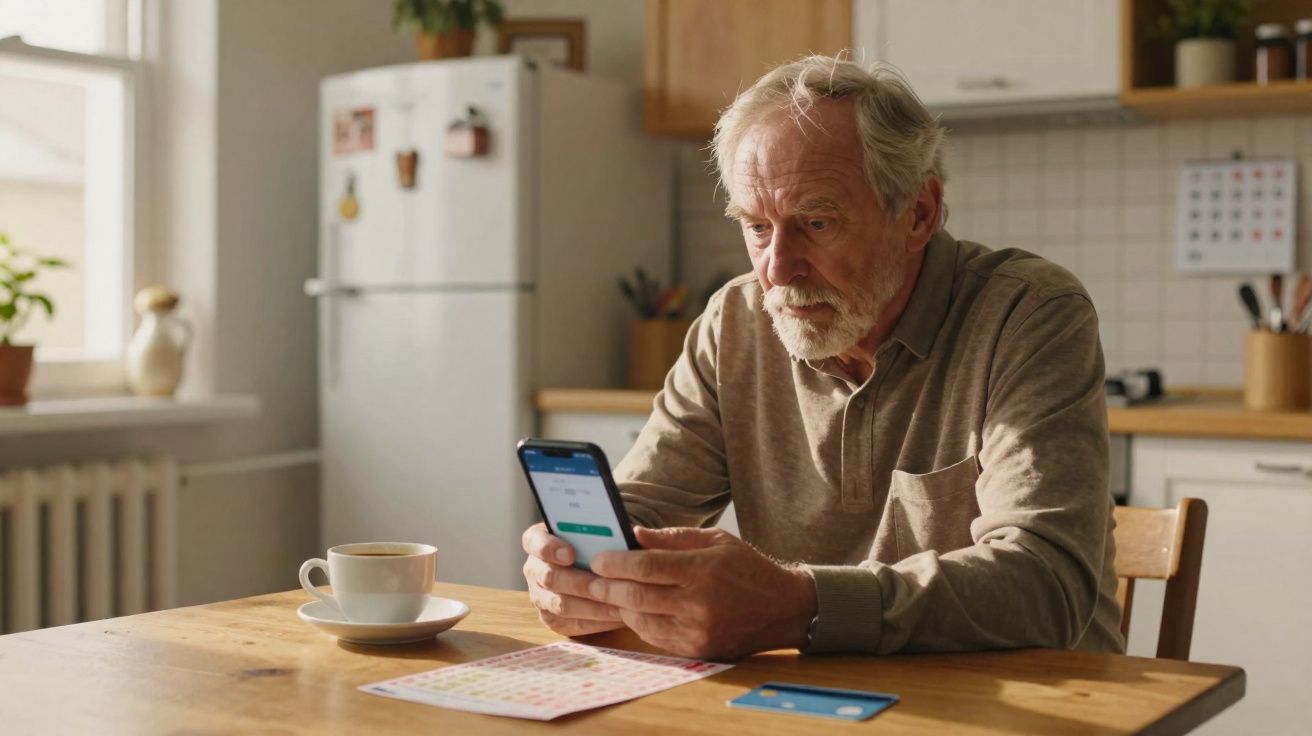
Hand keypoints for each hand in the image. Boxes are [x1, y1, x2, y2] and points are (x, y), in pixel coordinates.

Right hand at [521, 523, 623, 636]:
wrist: (594, 566)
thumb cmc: (597, 543)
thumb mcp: (599, 530)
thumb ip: (608, 531)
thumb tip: (635, 534)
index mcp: (537, 541)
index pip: (535, 542)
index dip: (550, 548)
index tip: (571, 553)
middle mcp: (533, 568)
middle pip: (549, 577)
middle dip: (579, 582)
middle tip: (606, 585)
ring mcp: (539, 595)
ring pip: (560, 604)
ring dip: (591, 606)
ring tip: (619, 604)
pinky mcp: (550, 618)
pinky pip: (569, 624)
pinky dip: (594, 621)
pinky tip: (616, 616)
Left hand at [588, 527, 816, 658]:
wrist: (784, 609)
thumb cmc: (747, 568)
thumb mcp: (715, 541)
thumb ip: (672, 538)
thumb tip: (634, 535)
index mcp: (703, 570)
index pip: (647, 566)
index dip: (617, 563)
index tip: (599, 559)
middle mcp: (699, 603)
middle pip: (637, 596)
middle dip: (607, 588)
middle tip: (591, 580)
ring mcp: (697, 631)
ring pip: (642, 620)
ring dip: (620, 607)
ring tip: (608, 593)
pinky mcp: (697, 649)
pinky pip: (656, 637)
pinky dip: (639, 623)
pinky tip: (632, 610)